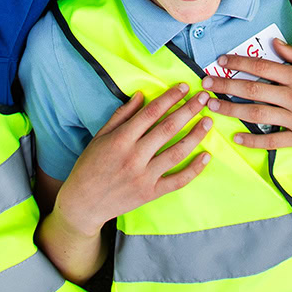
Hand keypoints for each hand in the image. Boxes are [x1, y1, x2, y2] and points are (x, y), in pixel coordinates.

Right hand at [54, 86, 210, 237]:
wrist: (83, 203)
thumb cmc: (89, 166)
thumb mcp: (100, 136)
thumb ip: (121, 115)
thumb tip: (141, 95)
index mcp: (121, 139)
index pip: (152, 112)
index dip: (170, 97)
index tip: (185, 87)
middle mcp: (134, 156)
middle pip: (168, 128)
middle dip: (188, 110)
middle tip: (204, 97)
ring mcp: (144, 176)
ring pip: (176, 152)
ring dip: (195, 135)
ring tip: (208, 121)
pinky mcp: (151, 193)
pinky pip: (177, 181)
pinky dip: (194, 169)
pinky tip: (206, 156)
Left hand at [204, 41, 291, 150]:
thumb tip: (274, 44)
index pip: (262, 67)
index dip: (238, 63)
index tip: (221, 61)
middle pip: (253, 90)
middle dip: (226, 85)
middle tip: (206, 82)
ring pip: (257, 114)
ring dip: (231, 109)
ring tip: (212, 105)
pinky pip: (272, 141)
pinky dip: (253, 140)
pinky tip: (236, 137)